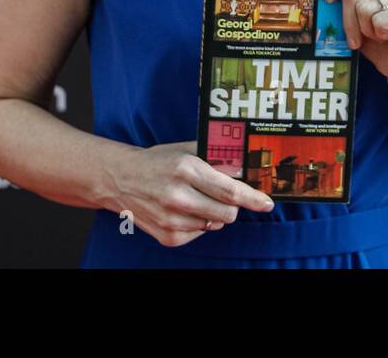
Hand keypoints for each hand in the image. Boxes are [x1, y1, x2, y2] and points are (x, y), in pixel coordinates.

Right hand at [108, 140, 274, 247]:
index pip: (229, 190)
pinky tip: (183, 210)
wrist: (120, 178)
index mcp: (186, 169)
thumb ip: (215, 160)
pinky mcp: (166, 236)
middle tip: (224, 197)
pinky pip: (199, 234)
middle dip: (233, 207)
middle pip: (226, 214)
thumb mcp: (185, 151)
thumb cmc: (158, 162)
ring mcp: (170, 219)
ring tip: (194, 199)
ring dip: (213, 214)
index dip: (252, 198)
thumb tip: (246, 171)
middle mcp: (178, 196)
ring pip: (214, 225)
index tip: (267, 203)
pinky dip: (198, 224)